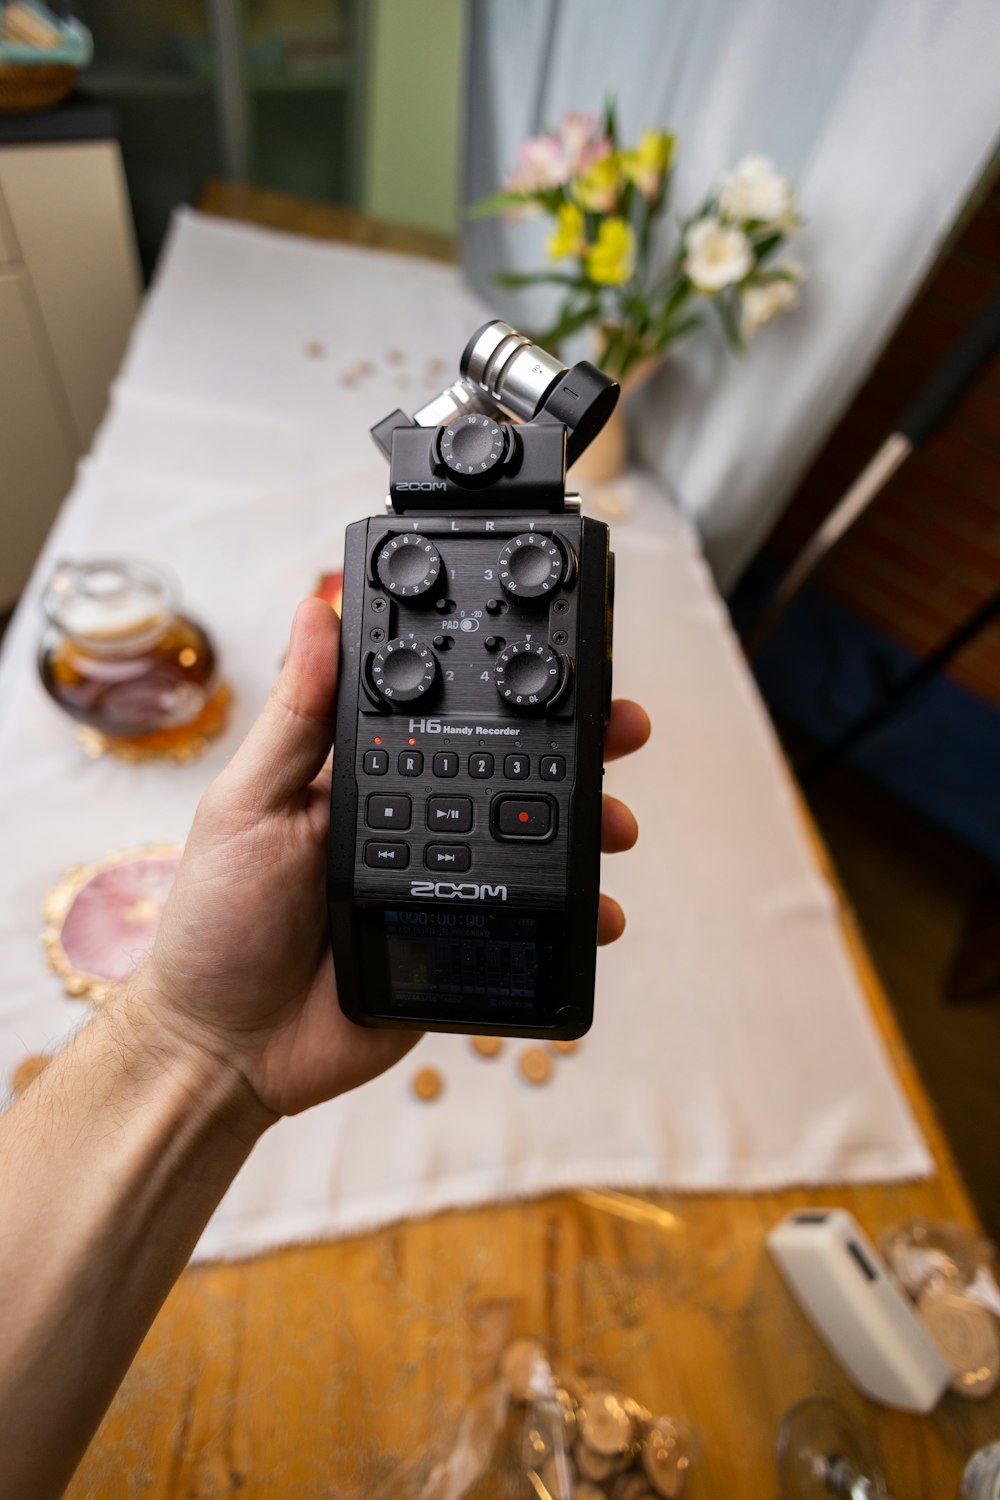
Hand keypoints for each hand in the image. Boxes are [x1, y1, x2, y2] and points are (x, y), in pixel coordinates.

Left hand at [138, 598, 649, 1121]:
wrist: (225, 1047)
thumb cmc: (217, 920)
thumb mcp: (246, 804)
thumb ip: (294, 717)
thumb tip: (313, 612)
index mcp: (364, 779)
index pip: (447, 719)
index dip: (501, 689)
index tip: (556, 660)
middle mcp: (412, 823)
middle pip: (508, 775)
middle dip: (573, 750)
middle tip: (621, 729)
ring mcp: (443, 885)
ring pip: (533, 846)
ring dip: (588, 829)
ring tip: (618, 825)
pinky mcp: (462, 946)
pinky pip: (533, 924)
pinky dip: (577, 917)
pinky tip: (604, 912)